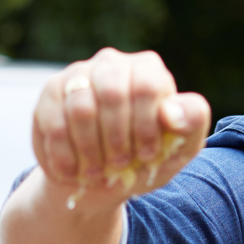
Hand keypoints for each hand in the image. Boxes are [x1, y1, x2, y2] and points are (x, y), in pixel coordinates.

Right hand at [31, 48, 211, 207]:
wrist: (100, 180)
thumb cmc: (144, 160)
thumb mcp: (179, 148)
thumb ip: (192, 123)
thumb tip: (172, 112)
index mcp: (147, 70)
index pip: (146, 85)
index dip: (146, 127)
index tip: (147, 156)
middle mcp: (111, 63)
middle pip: (112, 93)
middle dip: (117, 140)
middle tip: (119, 166)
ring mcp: (78, 75)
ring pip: (81, 108)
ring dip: (91, 151)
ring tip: (97, 173)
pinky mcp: (51, 94)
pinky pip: (55, 124)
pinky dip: (65, 157)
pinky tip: (73, 172)